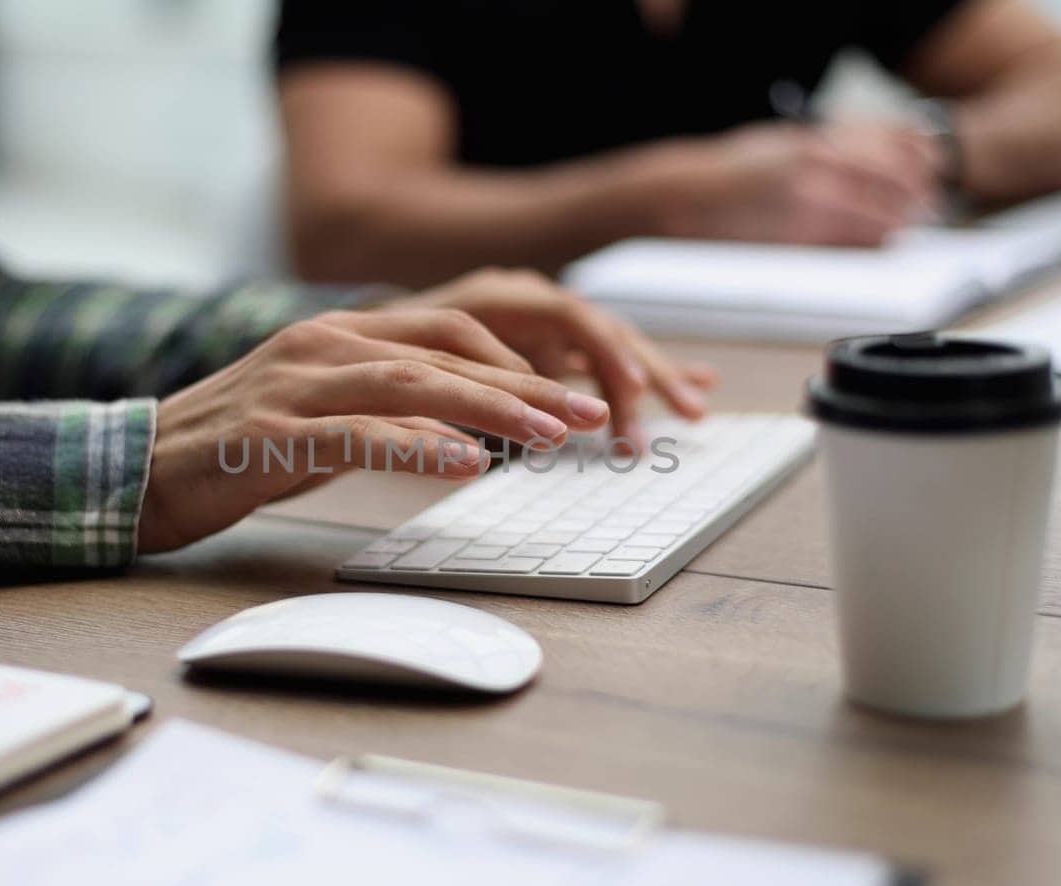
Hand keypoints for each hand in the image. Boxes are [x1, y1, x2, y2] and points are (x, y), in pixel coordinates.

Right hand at [136, 307, 611, 552]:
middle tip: (590, 412)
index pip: (449, 332)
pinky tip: (468, 464)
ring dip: (491, 410)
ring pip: (413, 383)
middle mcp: (321, 345)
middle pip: (445, 351)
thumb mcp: (322, 418)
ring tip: (552, 436)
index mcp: (339, 335)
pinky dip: (420, 447)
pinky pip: (358, 434)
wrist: (132, 471)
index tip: (576, 394)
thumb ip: (387, 412)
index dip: (519, 361)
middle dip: (526, 383)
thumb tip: (465, 434)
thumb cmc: (232, 450)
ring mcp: (293, 384)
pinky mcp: (269, 433)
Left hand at [385, 268, 717, 448]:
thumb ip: (458, 382)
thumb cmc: (384, 360)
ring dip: (656, 376)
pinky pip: (605, 362)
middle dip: (645, 371)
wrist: (363, 347)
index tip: (628, 392)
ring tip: (696, 408)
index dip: (604, 352)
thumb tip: (503, 414)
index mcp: (500, 297)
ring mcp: (544, 326)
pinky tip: (697, 385)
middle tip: (680, 410)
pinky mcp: (550, 350)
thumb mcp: (414, 367)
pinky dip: (645, 375)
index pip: (569, 316)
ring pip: (611, 348)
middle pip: (602, 330)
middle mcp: (531, 303)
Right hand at [643, 120, 941, 245]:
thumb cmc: (728, 172)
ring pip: (878, 219)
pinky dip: (868, 245)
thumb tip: (865, 153)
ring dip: (895, 226)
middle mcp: (818, 167)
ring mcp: (809, 203)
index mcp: (816, 140)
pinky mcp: (797, 238)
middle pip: (893, 185)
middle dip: (913, 199)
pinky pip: (849, 245)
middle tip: (924, 209)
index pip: (890, 149)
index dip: (917, 165)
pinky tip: (874, 245)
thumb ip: (823, 145)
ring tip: (902, 231)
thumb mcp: (780, 142)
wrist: (685, 198)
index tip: (927, 175)